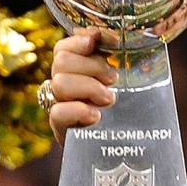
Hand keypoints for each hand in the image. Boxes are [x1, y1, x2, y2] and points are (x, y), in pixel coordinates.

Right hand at [45, 27, 117, 144]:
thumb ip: (120, 60)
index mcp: (77, 72)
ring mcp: (61, 107)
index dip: (77, 41)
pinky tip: (95, 116)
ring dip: (88, 87)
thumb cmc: (129, 113)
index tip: (95, 42)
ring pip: (59, 83)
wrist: (126, 150)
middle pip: (61, 61)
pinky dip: (78, 110)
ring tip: (109, 99)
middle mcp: (64, 87)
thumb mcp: (128, 82)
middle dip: (91, 66)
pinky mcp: (62, 130)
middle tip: (112, 79)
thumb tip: (116, 35)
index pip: (63, 48)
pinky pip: (57, 112)